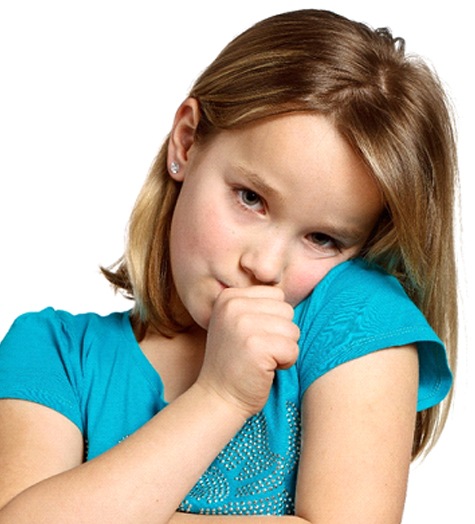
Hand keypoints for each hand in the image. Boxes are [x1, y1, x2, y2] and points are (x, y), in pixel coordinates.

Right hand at [196, 286, 299, 418]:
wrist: (218, 397)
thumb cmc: (235, 362)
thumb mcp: (237, 322)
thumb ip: (257, 305)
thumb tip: (287, 284)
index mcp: (228, 296)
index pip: (276, 295)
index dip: (273, 320)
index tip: (252, 336)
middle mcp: (233, 305)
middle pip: (287, 310)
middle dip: (280, 334)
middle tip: (258, 350)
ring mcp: (243, 324)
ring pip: (293, 329)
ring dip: (283, 349)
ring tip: (260, 359)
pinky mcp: (256, 346)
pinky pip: (292, 349)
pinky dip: (285, 363)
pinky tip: (264, 369)